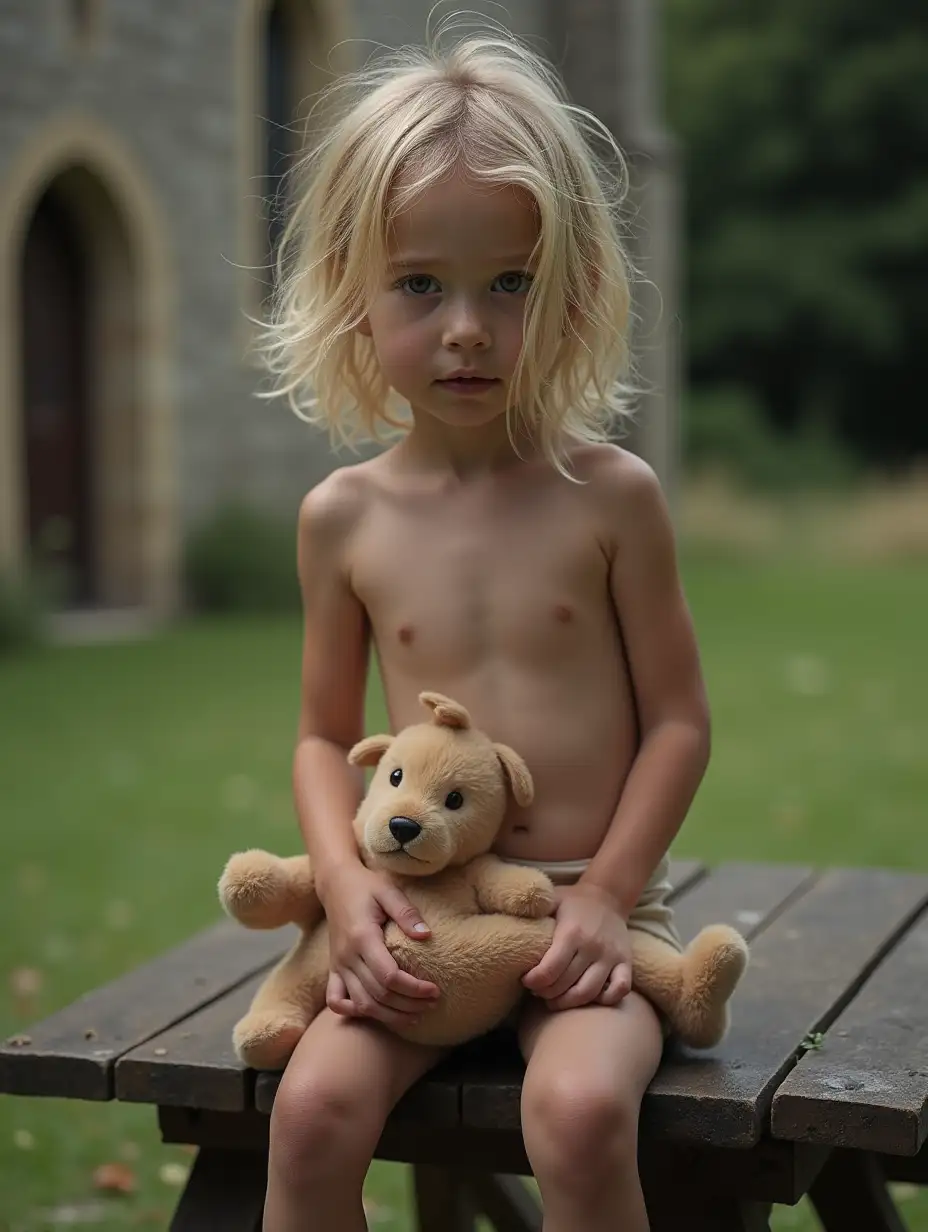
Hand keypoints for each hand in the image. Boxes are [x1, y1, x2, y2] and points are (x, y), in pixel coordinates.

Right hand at [319, 862, 439, 1028]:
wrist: (336, 884)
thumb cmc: (366, 886)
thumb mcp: (389, 891)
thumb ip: (407, 913)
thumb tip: (427, 936)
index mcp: (362, 937)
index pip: (389, 977)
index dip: (414, 989)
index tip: (435, 990)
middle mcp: (347, 957)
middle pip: (378, 995)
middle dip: (408, 1005)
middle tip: (432, 1004)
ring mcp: (338, 965)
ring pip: (361, 1004)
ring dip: (389, 1016)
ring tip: (416, 1015)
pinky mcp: (333, 969)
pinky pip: (336, 1001)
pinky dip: (354, 1012)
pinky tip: (377, 1013)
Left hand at [521, 882, 632, 1010]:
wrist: (608, 895)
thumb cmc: (572, 901)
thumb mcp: (551, 899)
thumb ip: (532, 909)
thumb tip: (508, 918)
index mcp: (571, 932)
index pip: (549, 970)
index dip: (533, 982)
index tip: (526, 981)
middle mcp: (592, 946)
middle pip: (565, 985)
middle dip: (546, 994)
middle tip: (538, 992)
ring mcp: (611, 956)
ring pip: (589, 992)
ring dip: (568, 1002)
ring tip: (555, 999)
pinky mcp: (626, 962)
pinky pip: (620, 990)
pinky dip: (605, 1000)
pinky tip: (588, 997)